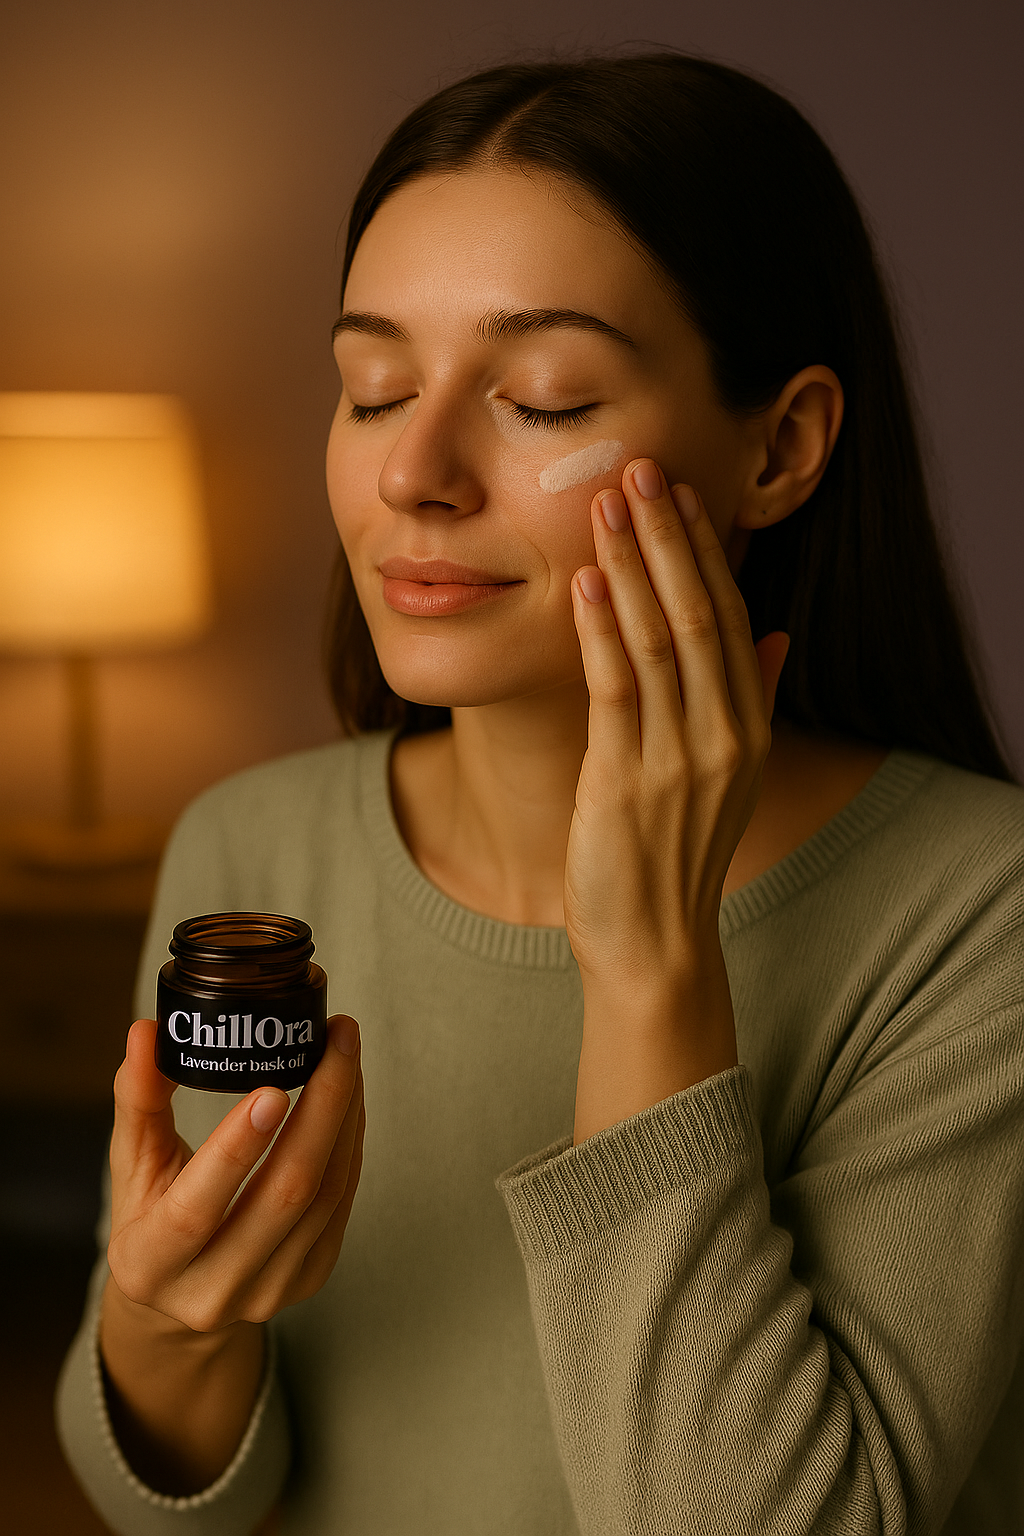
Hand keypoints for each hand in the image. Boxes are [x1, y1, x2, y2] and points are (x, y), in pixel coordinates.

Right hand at [99, 1014, 363, 1490]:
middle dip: (322, 1109)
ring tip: (346, 1056)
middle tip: (335, 1040)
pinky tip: (349, 1100)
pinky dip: (350, 1145)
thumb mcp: (131, 1164)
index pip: (196, 1210)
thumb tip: (145, 1031)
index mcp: (151, 1264)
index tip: (273, 1088)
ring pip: (325, 1198)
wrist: (180, 1298)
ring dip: (345, 1118)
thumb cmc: (151, 1216)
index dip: (237, 1151)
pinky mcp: (308, 1280)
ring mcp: (267, 1292)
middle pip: (285, 1197)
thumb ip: (138, 1099)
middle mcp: (211, 1290)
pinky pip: (342, 1205)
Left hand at [565, 460, 787, 1141]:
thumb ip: (757, 699)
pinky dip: (603, 631)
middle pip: (699, 612)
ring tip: (604, 502)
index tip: (675, 490)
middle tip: (636, 466)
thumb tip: (778, 636)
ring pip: (659, 638)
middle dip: (666, 535)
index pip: (731, 615)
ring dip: (631, 564)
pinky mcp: (627, 779)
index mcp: (749, 725)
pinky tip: (587, 581)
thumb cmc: (676, 852)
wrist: (655, 941)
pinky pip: (617, 688)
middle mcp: (724, 733)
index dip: (702, 548)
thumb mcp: (730, 774)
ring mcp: (680, 756)